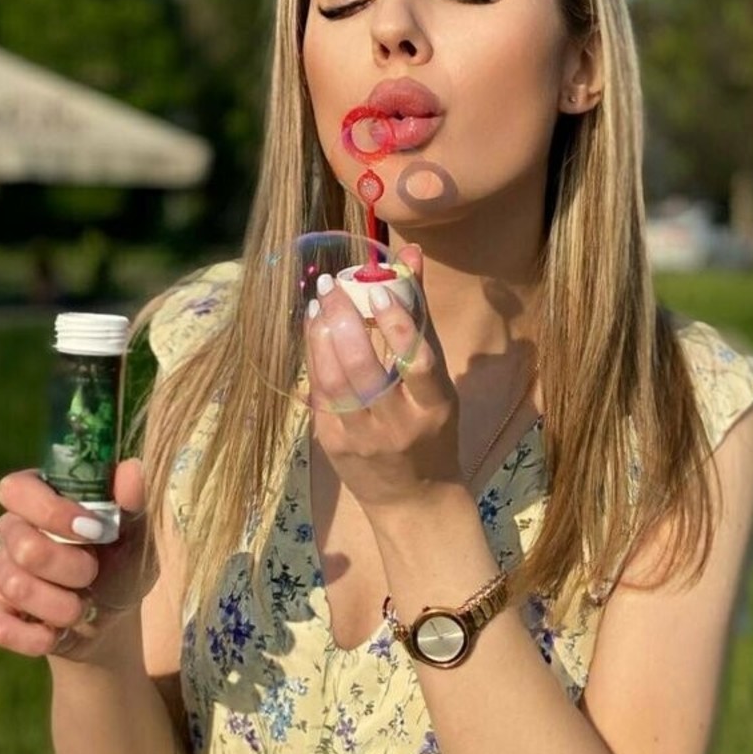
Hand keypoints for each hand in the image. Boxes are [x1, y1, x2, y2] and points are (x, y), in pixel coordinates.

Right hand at [0, 458, 154, 660]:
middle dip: (67, 567)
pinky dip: (36, 636)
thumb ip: (133, 501)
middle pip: (21, 544)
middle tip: (93, 574)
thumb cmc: (122, 561)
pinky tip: (56, 634)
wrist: (112, 617)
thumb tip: (133, 468)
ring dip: (60, 605)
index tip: (94, 530)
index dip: (51, 511)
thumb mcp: (137, 533)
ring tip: (82, 608)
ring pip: (14, 586)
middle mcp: (12, 528)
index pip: (17, 489)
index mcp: (43, 496)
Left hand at [304, 245, 462, 510]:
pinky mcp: (333, 445)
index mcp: (434, 407)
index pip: (417, 363)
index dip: (397, 325)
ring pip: (333, 382)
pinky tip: (315, 330)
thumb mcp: (439, 379)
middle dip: (343, 322)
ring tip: (320, 303)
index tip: (377, 290)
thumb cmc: (432, 429)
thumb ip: (421, 318)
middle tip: (332, 286)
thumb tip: (409, 254)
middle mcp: (397, 425)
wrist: (414, 499)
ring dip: (321, 336)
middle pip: (364, 370)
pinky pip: (318, 394)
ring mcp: (361, 438)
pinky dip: (314, 357)